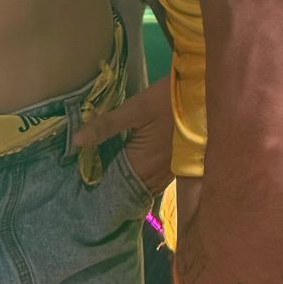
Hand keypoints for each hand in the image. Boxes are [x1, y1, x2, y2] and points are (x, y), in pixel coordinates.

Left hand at [73, 72, 175, 197]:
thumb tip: (75, 141)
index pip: (113, 184)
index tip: (80, 181)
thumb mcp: (136, 108)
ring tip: (110, 172)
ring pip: (142, 185)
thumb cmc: (170, 100)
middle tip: (91, 177)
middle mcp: (156, 175)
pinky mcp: (178, 166)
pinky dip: (142, 176)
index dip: (96, 183)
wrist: (207, 95)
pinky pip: (155, 180)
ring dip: (127, 180)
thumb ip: (106, 125)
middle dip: (111, 184)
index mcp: (142, 164)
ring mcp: (169, 173)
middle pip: (128, 188)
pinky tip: (135, 165)